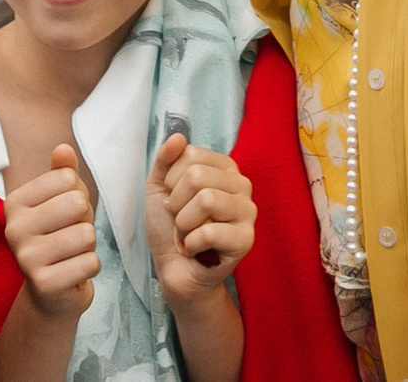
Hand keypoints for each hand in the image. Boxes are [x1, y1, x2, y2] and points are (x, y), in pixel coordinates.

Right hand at [3, 144, 99, 322]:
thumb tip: (63, 148)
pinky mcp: (44, 284)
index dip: (78, 194)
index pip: (67, 178)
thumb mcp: (60, 201)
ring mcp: (26, 258)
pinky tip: (74, 271)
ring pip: (86, 233)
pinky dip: (90, 266)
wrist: (51, 292)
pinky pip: (91, 262)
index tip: (65, 214)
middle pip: (77, 203)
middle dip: (85, 219)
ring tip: (72, 253)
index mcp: (14, 203)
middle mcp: (14, 229)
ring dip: (89, 245)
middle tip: (71, 235)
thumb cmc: (58, 237)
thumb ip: (63, 173)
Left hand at [144, 133, 254, 306]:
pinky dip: (191, 244)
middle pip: (197, 176)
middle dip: (176, 204)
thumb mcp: (159, 188)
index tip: (174, 199)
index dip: (171, 180)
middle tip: (180, 221)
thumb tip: (178, 136)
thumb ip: (165, 160)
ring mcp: (248, 212)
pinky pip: (209, 232)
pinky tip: (196, 250)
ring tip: (187, 235)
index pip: (191, 154)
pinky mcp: (246, 239)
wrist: (174, 270)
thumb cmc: (170, 228)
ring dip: (183, 225)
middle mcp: (242, 184)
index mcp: (225, 168)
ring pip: (206, 200)